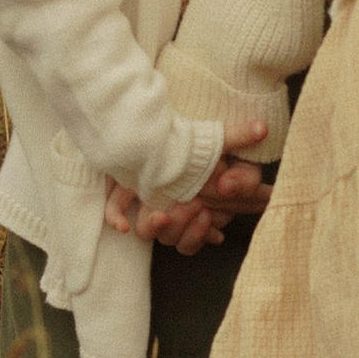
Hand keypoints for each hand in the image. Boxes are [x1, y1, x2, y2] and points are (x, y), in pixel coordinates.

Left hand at [100, 109, 268, 249]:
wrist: (190, 117)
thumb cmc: (214, 146)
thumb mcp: (236, 160)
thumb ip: (244, 178)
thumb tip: (229, 187)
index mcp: (194, 211)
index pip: (192, 240)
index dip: (198, 234)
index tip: (206, 214)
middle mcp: (170, 209)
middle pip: (169, 238)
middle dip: (180, 226)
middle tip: (193, 205)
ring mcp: (148, 198)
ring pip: (145, 230)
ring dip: (155, 226)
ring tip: (164, 213)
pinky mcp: (126, 183)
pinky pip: (114, 207)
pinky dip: (117, 216)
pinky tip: (122, 224)